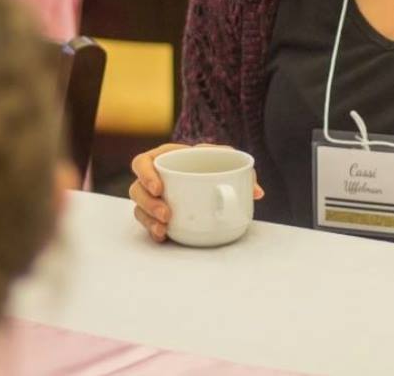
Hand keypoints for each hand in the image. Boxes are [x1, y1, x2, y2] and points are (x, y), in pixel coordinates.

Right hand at [129, 143, 263, 242]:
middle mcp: (154, 178)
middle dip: (149, 203)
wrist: (215, 183)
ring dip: (149, 219)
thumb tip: (257, 192)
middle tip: (166, 214)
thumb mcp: (225, 161)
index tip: (160, 188)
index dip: (145, 174)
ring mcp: (153, 198)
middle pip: (136, 189)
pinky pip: (147, 223)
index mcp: (166, 158)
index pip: (142, 162)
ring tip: (165, 227)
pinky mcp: (156, 215)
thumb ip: (240, 170)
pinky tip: (163, 235)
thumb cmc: (215, 165)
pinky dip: (153, 230)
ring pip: (139, 208)